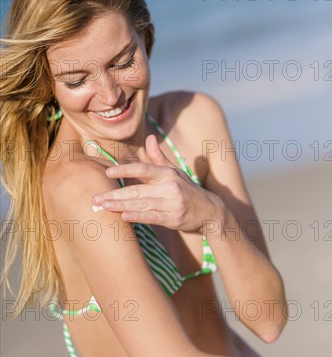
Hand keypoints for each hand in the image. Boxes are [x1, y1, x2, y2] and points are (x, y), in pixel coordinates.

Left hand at [91, 134, 221, 233]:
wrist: (210, 211)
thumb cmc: (187, 190)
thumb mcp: (176, 171)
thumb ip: (159, 156)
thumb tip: (149, 138)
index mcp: (167, 173)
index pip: (143, 169)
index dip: (125, 169)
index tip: (107, 171)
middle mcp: (169, 186)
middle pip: (137, 189)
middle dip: (114, 194)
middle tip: (95, 197)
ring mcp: (172, 203)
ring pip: (142, 204)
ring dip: (120, 206)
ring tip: (102, 207)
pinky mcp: (175, 218)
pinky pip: (153, 217)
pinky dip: (138, 217)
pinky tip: (124, 217)